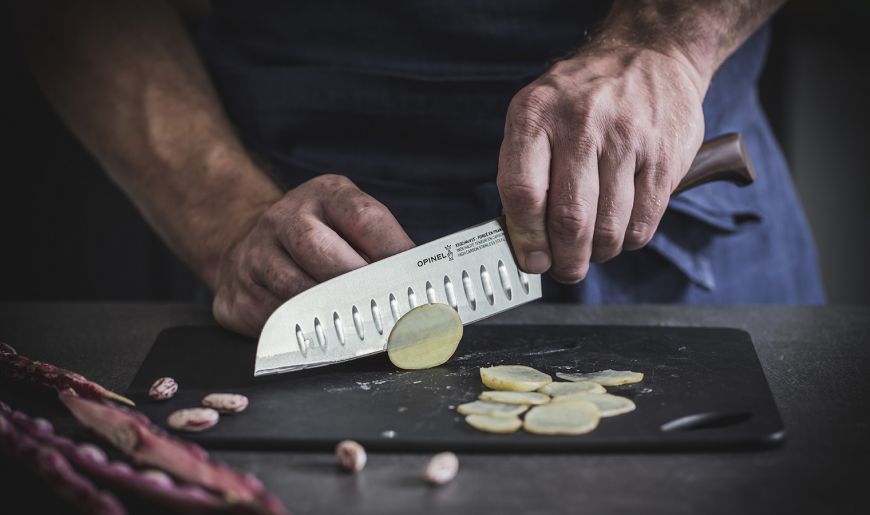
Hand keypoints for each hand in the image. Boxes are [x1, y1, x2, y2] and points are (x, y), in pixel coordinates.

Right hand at [212, 174, 414, 336]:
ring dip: (331, 311)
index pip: (363, 217)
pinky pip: (275, 317)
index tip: (416, 283)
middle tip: (387, 310)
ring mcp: (255, 254)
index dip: (393, 252)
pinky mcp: (239, 293)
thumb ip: (382, 247)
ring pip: (295, 288)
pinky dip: (305, 330)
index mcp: (325, 195)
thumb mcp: (350, 224)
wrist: (251, 245)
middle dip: (357, 283)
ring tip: (361, 327)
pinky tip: (325, 335)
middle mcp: (285, 217)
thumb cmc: (319, 238)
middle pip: (319, 248)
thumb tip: (420, 287)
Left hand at [497, 40, 708, 282]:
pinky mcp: (664, 156)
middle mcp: (581, 123)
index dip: (525, 238)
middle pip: (568, 218)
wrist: (648, 54)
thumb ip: (523, 169)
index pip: (523, 192)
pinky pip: (643, 222)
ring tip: (593, 252)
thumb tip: (519, 239)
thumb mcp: (536, 113)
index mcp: (536, 114)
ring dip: (598, 254)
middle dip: (565, 260)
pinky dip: (628, 240)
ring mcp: (626, 139)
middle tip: (564, 270)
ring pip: (608, 228)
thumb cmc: (581, 97)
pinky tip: (620, 232)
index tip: (531, 260)